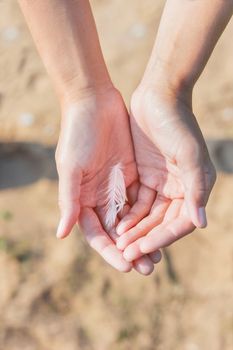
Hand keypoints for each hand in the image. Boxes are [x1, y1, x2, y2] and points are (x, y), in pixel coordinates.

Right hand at [55, 87, 160, 273]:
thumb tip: (61, 234)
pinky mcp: (132, 175)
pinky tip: (162, 226)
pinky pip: (142, 200)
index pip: (96, 233)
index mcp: (82, 199)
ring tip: (158, 254)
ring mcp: (116, 186)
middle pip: (116, 231)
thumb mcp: (71, 167)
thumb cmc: (78, 134)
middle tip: (147, 268)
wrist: (94, 102)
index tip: (125, 266)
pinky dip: (150, 215)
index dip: (109, 251)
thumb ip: (69, 200)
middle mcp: (99, 197)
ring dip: (143, 236)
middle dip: (130, 250)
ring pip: (132, 219)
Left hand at [116, 86, 215, 260]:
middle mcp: (179, 189)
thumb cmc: (177, 122)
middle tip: (127, 255)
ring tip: (120, 244)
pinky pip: (137, 201)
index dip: (162, 238)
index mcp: (194, 187)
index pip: (180, 223)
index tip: (143, 250)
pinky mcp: (145, 175)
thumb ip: (195, 188)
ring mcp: (161, 182)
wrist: (158, 95)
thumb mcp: (189, 154)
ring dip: (135, 230)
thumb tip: (202, 223)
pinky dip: (129, 213)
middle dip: (145, 239)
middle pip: (162, 223)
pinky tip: (118, 224)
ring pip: (148, 215)